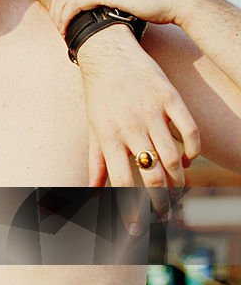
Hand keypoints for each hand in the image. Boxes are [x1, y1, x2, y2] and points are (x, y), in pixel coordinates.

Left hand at [77, 26, 199, 206]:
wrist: (108, 54)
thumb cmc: (99, 96)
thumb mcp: (94, 128)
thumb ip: (96, 162)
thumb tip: (92, 191)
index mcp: (108, 137)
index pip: (121, 181)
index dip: (129, 208)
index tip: (136, 229)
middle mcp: (130, 126)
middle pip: (151, 174)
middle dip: (159, 201)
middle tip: (164, 214)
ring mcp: (152, 112)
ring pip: (172, 156)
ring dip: (178, 179)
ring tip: (177, 191)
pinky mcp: (170, 98)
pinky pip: (188, 129)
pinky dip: (192, 149)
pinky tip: (188, 160)